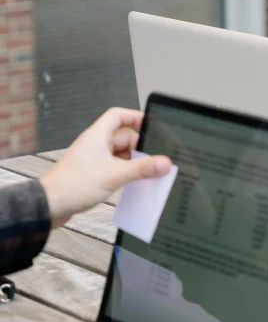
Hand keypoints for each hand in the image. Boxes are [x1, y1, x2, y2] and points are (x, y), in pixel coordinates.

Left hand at [40, 108, 172, 227]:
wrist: (49, 206)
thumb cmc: (72, 186)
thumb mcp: (115, 175)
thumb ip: (142, 168)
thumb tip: (164, 162)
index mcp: (97, 136)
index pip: (118, 115)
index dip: (136, 117)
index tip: (151, 125)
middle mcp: (95, 144)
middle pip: (124, 138)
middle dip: (139, 148)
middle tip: (152, 160)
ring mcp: (93, 159)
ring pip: (120, 154)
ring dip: (132, 162)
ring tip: (143, 173)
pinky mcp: (92, 173)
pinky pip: (114, 167)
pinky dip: (124, 172)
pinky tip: (131, 183)